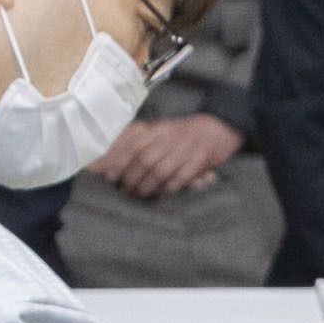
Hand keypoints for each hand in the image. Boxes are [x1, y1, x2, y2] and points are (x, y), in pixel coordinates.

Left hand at [88, 114, 242, 199]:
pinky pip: (179, 178)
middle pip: (143, 159)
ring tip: (138, 194)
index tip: (105, 175)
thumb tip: (109, 161)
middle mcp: (169, 136)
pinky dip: (168, 188)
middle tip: (123, 190)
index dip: (116, 160)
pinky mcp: (199, 159)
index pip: (130, 143)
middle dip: (130, 178)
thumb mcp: (160, 131)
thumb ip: (137, 142)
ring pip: (159, 170)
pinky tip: (161, 193)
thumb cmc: (182, 134)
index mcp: (156, 128)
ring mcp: (185, 147)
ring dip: (146, 186)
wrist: (218, 128)